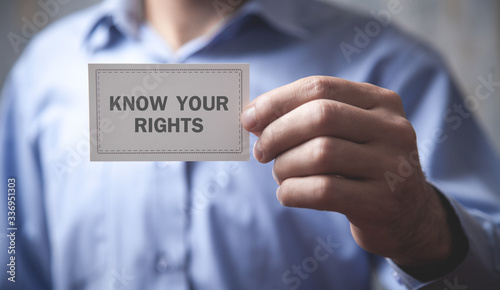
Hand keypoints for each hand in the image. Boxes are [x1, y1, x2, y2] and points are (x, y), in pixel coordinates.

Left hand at [241, 76, 456, 269]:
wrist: (408, 217)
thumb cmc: (363, 168)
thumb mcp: (349, 134)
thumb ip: (308, 119)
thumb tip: (253, 116)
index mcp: (381, 102)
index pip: (319, 87)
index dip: (277, 101)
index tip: (249, 119)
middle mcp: (393, 129)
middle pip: (320, 116)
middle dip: (278, 133)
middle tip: (261, 151)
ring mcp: (392, 166)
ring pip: (320, 154)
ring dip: (285, 165)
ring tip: (280, 174)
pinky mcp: (382, 203)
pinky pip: (323, 191)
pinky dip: (292, 192)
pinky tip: (287, 194)